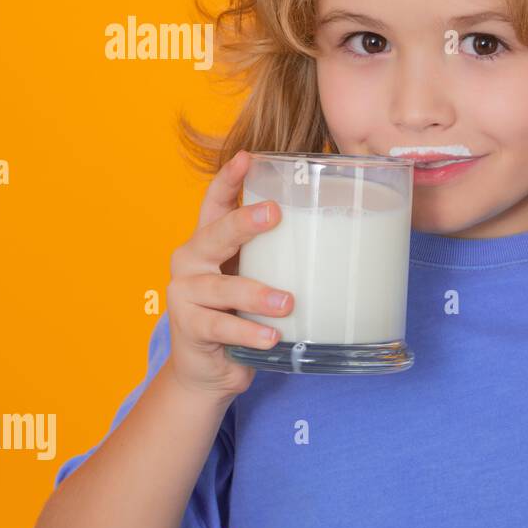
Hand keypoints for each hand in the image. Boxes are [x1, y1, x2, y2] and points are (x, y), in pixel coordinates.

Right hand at [163, 150, 291, 402]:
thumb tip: (343, 235)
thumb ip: (278, 256)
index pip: (214, 203)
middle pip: (216, 234)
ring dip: (256, 293)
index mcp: (207, 242)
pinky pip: (221, 328)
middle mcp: (190, 261)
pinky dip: (249, 333)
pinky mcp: (189, 328)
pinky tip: (272, 337)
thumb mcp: (256, 277)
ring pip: (223, 287)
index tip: (249, 157)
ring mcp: (185, 294)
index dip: (228, 179)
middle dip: (245, 223)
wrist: (208, 369)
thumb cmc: (241, 315)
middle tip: (274, 214)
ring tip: (288, 302)